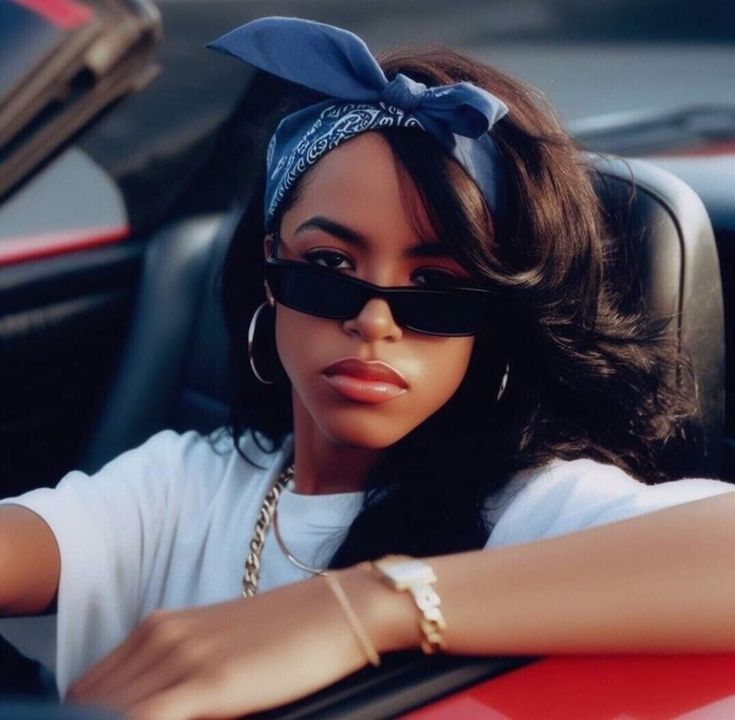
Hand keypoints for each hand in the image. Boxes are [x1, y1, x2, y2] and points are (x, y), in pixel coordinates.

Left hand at [66, 572, 376, 719]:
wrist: (335, 611)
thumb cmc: (285, 632)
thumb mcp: (219, 646)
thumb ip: (177, 670)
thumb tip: (151, 705)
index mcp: (161, 626)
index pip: (92, 687)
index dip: (85, 716)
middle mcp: (162, 635)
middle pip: (91, 701)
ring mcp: (183, 656)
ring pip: (109, 709)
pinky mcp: (209, 681)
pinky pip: (143, 719)